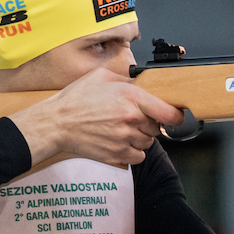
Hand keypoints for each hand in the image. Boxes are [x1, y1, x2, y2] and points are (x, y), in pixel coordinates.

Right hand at [8, 67, 183, 167]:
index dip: (176, 116)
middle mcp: (130, 119)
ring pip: (148, 143)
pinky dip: (134, 151)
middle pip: (157, 128)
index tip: (176, 116)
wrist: (56, 123)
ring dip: (141, 138)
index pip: (168, 113)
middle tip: (134, 119)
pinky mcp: (117, 154)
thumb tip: (143, 83)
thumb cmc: (76, 99)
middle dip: (149, 123)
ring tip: (124, 129)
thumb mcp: (101, 77)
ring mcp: (124, 139)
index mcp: (130, 97)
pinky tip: (121, 142)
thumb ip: (126, 80)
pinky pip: (138, 156)